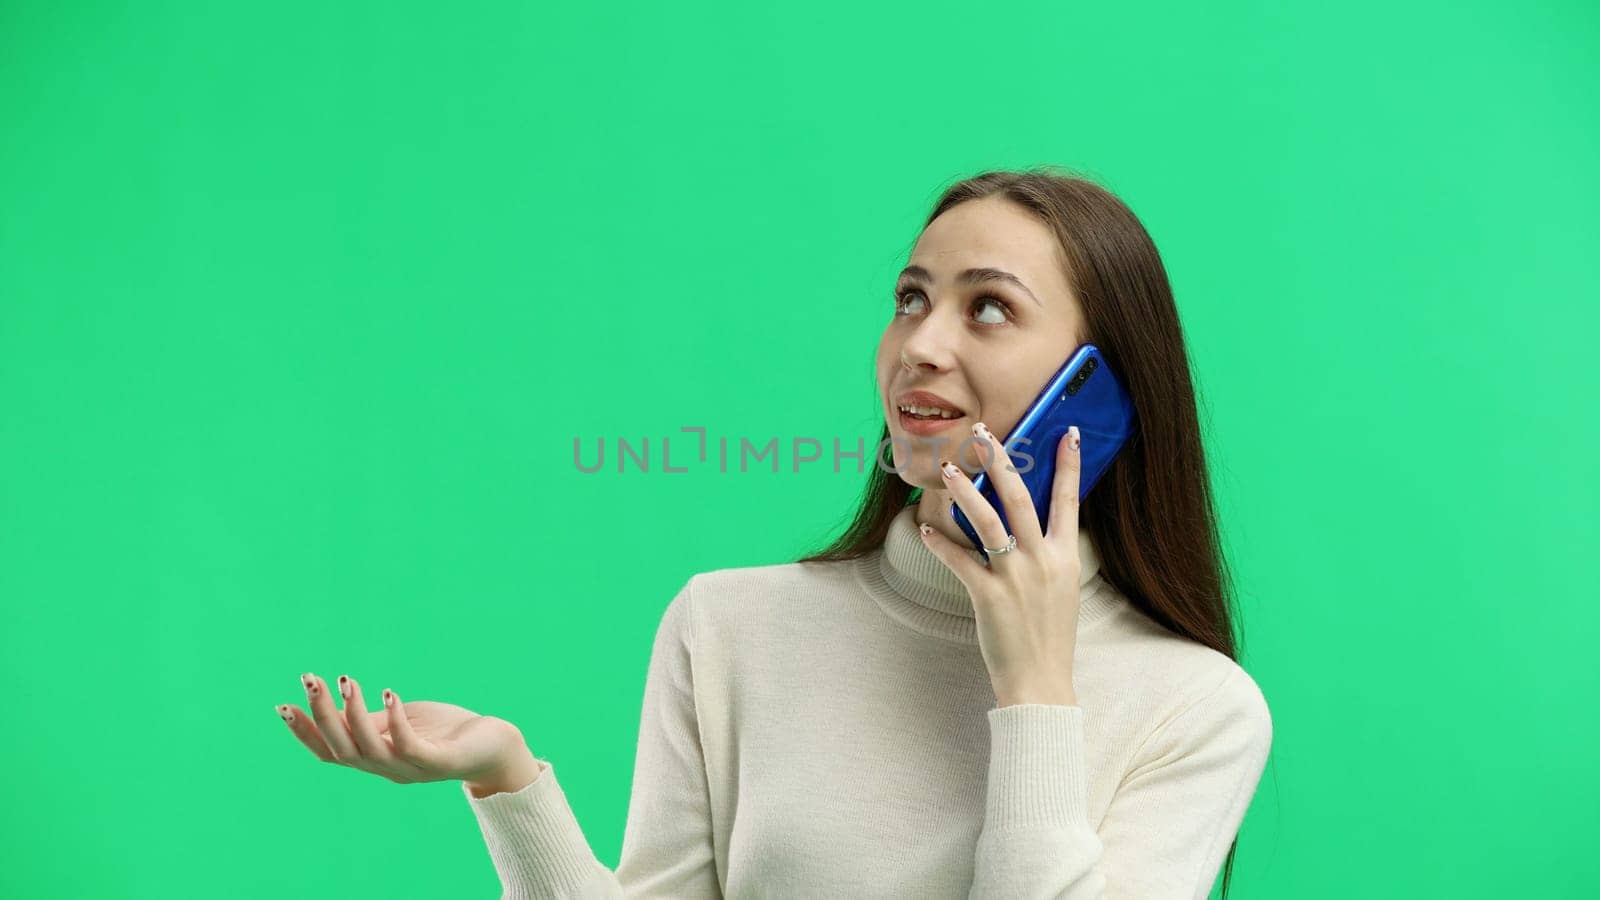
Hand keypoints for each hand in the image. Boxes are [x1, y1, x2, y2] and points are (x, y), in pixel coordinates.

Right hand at [276, 672, 542, 795]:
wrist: (494, 748)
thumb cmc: (445, 732)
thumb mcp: (401, 722)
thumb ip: (371, 721)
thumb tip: (336, 704)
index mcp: (374, 758)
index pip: (329, 751)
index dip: (305, 732)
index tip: (281, 705)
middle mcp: (386, 769)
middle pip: (342, 749)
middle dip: (321, 715)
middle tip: (309, 680)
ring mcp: (411, 769)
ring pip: (370, 748)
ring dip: (353, 713)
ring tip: (345, 680)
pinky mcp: (438, 763)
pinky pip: (410, 746)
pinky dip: (396, 721)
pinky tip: (389, 693)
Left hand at [919, 421, 1084, 707]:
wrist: (1040, 681)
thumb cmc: (1049, 635)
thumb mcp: (1062, 589)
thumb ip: (1050, 555)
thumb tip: (1033, 526)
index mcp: (1065, 557)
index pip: (1070, 501)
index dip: (1070, 465)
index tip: (1070, 433)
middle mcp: (1043, 561)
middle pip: (1021, 498)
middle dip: (1002, 461)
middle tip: (983, 433)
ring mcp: (1015, 578)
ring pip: (987, 521)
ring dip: (965, 491)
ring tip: (946, 470)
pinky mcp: (989, 596)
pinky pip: (960, 561)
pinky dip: (940, 544)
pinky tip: (925, 530)